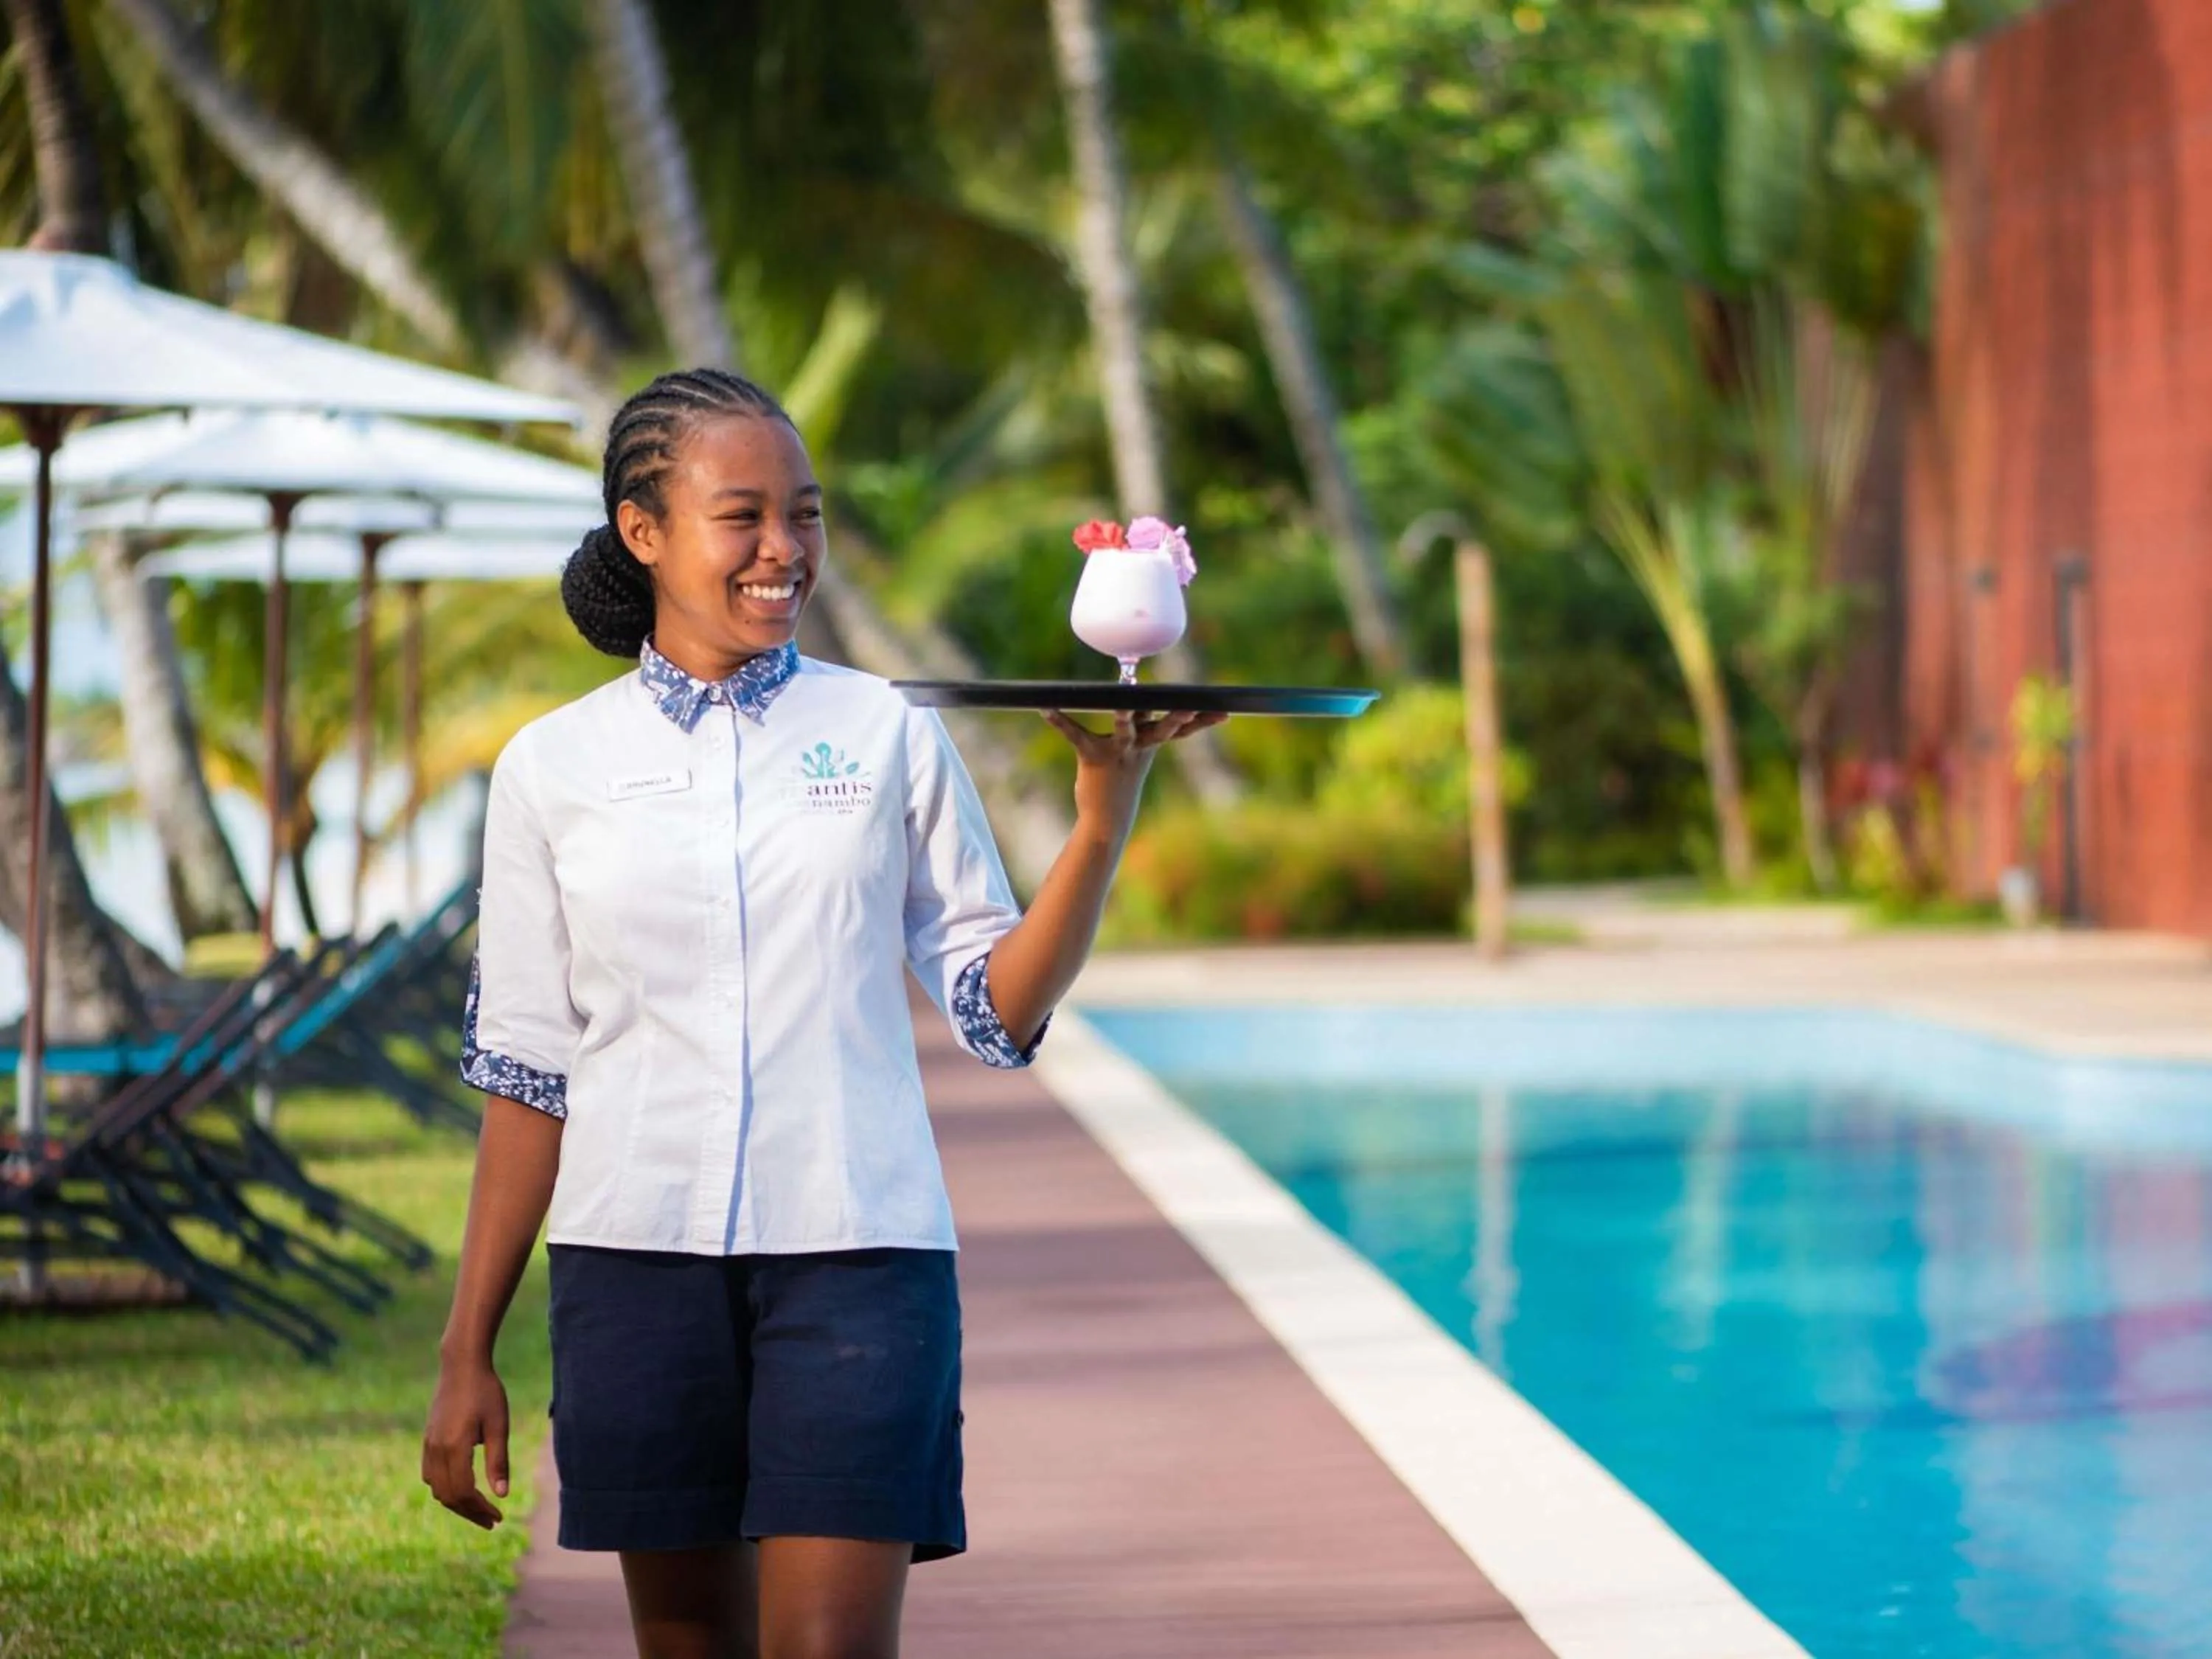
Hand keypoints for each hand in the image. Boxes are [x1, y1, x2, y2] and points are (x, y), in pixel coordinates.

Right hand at [422, 1356, 510, 1528]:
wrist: (461, 1366)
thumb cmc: (486, 1392)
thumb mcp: (499, 1425)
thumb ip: (498, 1460)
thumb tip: (502, 1494)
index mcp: (454, 1447)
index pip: (463, 1492)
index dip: (480, 1509)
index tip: (498, 1516)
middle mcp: (436, 1449)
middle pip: (448, 1496)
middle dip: (470, 1512)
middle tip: (492, 1521)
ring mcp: (429, 1445)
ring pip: (437, 1488)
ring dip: (457, 1503)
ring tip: (479, 1509)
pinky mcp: (428, 1440)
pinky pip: (430, 1475)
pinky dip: (445, 1488)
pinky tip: (463, 1489)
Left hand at [1040, 708, 1228, 838]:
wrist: (1106, 819)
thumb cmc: (1122, 781)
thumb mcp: (1140, 755)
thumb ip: (1147, 729)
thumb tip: (1150, 704)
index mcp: (1151, 745)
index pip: (1181, 729)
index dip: (1201, 720)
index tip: (1223, 712)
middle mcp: (1139, 748)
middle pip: (1161, 729)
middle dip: (1175, 718)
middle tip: (1188, 708)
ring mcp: (1118, 752)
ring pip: (1125, 730)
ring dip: (1125, 717)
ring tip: (1124, 707)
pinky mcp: (1093, 756)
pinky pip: (1076, 734)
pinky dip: (1059, 721)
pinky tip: (1046, 709)